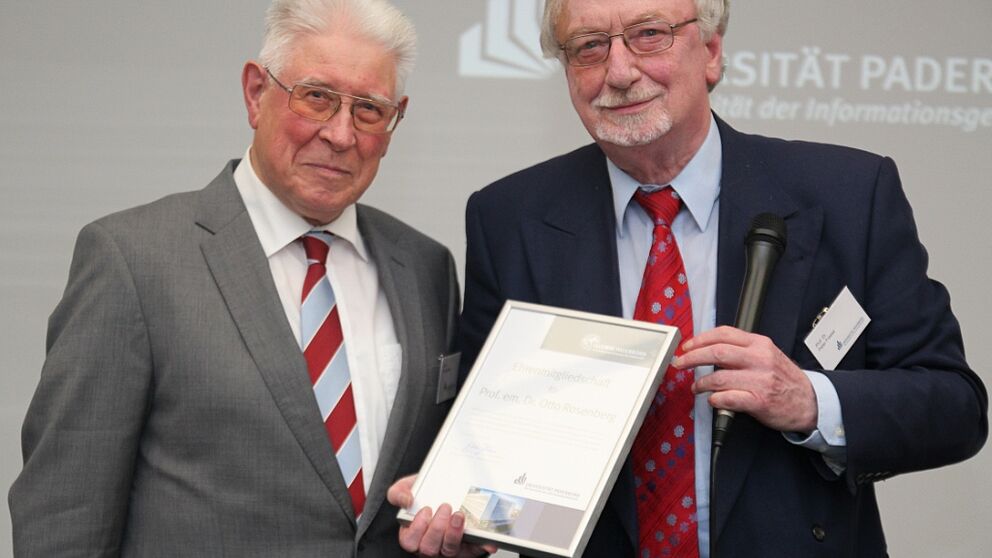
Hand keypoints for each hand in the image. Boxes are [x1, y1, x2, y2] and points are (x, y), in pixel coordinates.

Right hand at [387, 475, 496, 556]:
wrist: (446, 487)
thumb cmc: (426, 492)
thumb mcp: (408, 487)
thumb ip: (398, 492)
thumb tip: (406, 500)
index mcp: (413, 533)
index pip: (409, 541)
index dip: (416, 529)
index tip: (426, 510)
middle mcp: (430, 543)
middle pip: (428, 548)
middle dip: (437, 528)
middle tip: (446, 507)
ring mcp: (448, 547)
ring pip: (449, 550)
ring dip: (454, 534)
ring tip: (459, 515)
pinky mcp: (467, 547)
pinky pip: (472, 550)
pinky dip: (480, 545)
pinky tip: (486, 540)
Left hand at [679, 326, 817, 432]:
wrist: (810, 402)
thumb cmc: (784, 379)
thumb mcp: (767, 354)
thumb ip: (742, 349)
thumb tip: (709, 348)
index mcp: (759, 344)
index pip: (724, 334)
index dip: (700, 339)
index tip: (686, 346)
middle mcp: (759, 359)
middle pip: (716, 352)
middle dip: (692, 358)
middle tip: (680, 363)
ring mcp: (760, 380)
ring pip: (719, 377)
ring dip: (701, 383)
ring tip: (696, 387)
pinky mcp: (759, 401)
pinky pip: (728, 398)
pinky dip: (715, 399)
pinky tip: (712, 399)